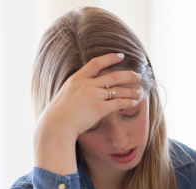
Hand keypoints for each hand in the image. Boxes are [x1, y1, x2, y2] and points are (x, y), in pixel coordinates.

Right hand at [34, 52, 143, 174]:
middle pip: (113, 76)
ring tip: (139, 92)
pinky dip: (128, 102)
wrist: (56, 125)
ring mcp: (93, 96)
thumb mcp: (65, 93)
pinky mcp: (99, 108)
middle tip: (138, 75)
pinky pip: (118, 103)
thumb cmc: (59, 114)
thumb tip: (85, 88)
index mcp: (76, 79)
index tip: (121, 56)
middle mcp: (86, 85)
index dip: (110, 58)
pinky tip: (134, 103)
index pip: (96, 63)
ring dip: (131, 90)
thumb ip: (76, 88)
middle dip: (128, 75)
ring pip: (118, 90)